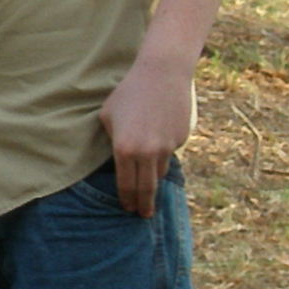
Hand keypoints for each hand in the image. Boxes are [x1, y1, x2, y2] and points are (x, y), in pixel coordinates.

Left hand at [97, 48, 194, 214]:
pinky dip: (164, 154)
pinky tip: (159, 143)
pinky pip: (170, 153)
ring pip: (160, 172)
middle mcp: (147, 153)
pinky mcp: (180, 140)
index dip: (127, 200)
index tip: (128, 209)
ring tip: (150, 187)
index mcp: (125, 150)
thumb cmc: (128, 92)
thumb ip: (111, 139)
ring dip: (155, 179)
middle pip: (146, 188)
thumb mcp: (108, 115)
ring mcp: (167, 148)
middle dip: (144, 204)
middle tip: (143, 214)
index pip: (126, 185)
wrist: (162, 75)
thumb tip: (117, 158)